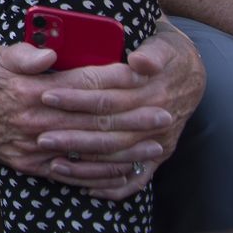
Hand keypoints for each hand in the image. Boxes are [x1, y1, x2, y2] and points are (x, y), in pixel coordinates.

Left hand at [34, 26, 204, 198]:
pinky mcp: (159, 155)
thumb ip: (151, 53)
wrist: (193, 73)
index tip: (46, 96)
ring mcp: (158, 139)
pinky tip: (88, 189)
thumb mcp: (161, 44)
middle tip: (40, 137)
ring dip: (86, 163)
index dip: (75, 95)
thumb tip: (139, 62)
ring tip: (54, 164)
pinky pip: (136, 177)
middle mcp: (154, 116)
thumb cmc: (166, 53)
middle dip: (72, 134)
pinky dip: (113, 186)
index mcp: (149, 87)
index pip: (105, 93)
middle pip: (106, 127)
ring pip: (117, 155)